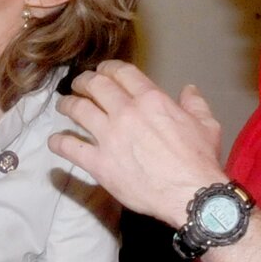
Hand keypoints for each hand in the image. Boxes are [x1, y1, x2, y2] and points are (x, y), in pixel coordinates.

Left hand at [49, 61, 225, 225]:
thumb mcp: (206, 125)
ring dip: (67, 104)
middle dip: (83, 81)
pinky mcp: (98, 163)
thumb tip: (189, 89)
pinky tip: (54, 141)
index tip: (101, 71)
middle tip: (78, 85)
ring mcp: (109, 137)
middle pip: (96, 86)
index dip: (107, 68)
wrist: (189, 193)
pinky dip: (58, 142)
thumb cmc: (198, 159)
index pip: (122, 73)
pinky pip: (70, 148)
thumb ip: (195, 104)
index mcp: (151, 99)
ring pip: (78, 110)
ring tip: (63, 105)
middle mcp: (126, 112)